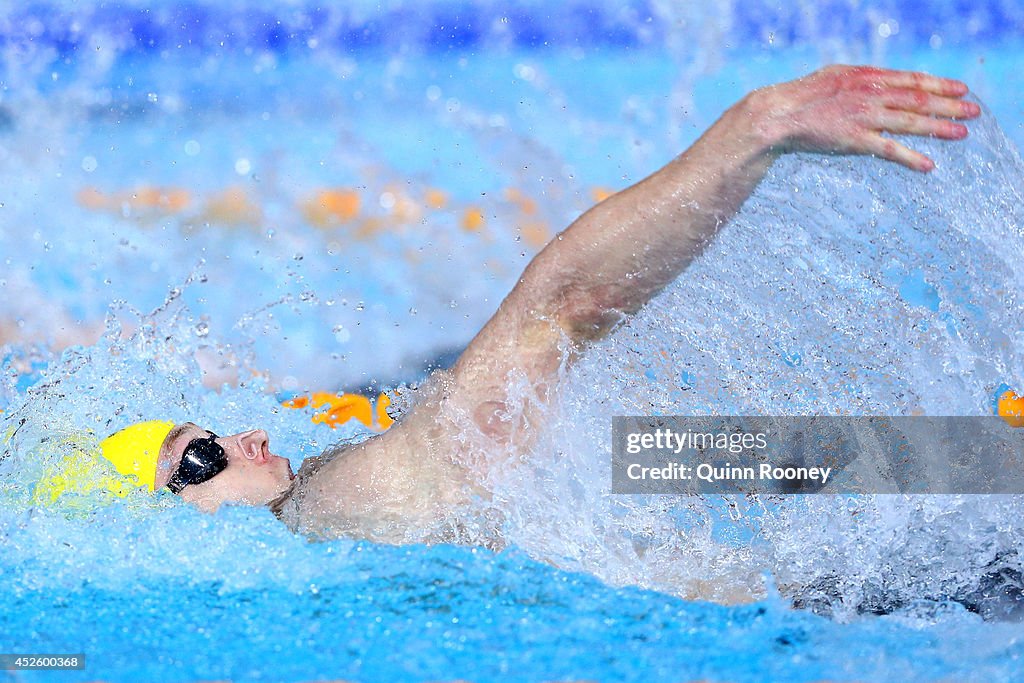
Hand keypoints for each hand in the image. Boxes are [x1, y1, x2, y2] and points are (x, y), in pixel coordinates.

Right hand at [747, 65, 981, 171]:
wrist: (778, 115)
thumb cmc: (803, 98)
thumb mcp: (835, 77)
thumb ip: (860, 79)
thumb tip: (879, 81)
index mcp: (867, 76)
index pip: (912, 79)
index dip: (940, 84)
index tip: (961, 89)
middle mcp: (870, 94)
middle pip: (919, 99)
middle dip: (949, 106)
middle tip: (974, 112)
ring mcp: (864, 117)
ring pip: (910, 122)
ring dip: (939, 128)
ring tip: (961, 134)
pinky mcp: (854, 140)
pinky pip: (889, 150)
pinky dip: (910, 157)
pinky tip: (928, 165)